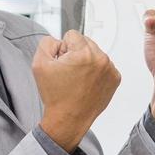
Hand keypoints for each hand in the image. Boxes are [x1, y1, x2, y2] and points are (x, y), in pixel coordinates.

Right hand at [32, 31, 120, 151]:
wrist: (69, 119)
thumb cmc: (56, 95)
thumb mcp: (39, 64)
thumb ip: (47, 43)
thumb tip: (59, 40)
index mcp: (84, 53)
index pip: (72, 35)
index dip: (63, 49)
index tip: (62, 63)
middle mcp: (101, 59)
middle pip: (85, 42)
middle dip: (76, 53)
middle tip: (69, 72)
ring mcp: (110, 69)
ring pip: (95, 54)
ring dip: (86, 62)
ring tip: (77, 80)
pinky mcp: (115, 78)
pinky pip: (103, 66)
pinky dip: (95, 72)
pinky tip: (86, 84)